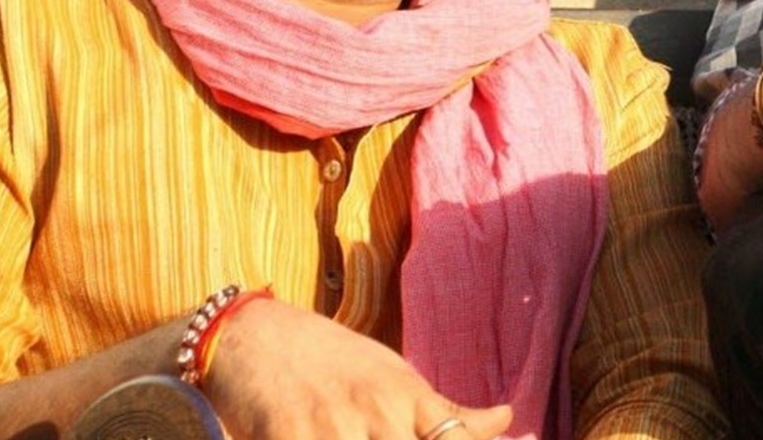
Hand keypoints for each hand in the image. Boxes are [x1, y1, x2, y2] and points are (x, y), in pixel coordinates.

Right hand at [203, 297, 511, 438]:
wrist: (253, 333)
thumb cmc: (333, 358)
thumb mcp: (394, 375)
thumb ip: (445, 411)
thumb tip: (509, 419)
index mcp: (406, 396)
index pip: (454, 438)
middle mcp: (375, 411)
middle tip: (386, 438)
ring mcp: (331, 427)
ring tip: (361, 439)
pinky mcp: (287, 437)